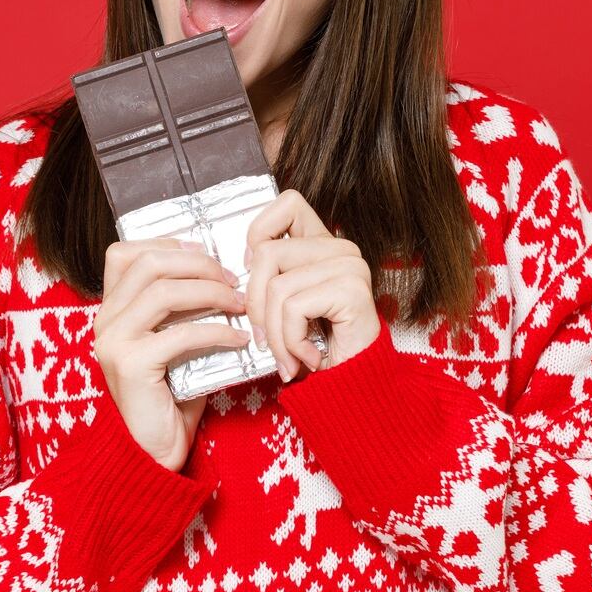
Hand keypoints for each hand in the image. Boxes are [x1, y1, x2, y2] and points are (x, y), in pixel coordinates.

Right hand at [94, 237, 253, 470]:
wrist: (151, 452)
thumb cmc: (168, 397)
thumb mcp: (172, 344)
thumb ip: (183, 311)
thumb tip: (224, 277)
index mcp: (110, 310)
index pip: (124, 253)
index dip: (167, 244)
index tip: (205, 253)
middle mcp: (104, 320)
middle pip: (149, 263)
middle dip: (198, 264)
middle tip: (233, 278)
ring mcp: (113, 342)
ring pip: (163, 291)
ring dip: (211, 292)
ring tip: (240, 304)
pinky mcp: (130, 365)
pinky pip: (180, 333)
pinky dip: (217, 331)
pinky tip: (239, 339)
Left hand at [243, 190, 381, 381]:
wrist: (356, 387)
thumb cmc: (319, 349)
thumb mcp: (286, 306)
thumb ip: (270, 278)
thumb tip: (235, 272)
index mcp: (324, 244)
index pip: (287, 204)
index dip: (258, 232)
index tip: (253, 272)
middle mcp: (341, 248)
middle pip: (266, 253)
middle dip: (255, 306)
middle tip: (266, 341)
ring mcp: (349, 266)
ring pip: (276, 286)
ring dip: (274, 335)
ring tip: (288, 357)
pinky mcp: (351, 289)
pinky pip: (293, 308)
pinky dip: (291, 341)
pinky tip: (308, 357)